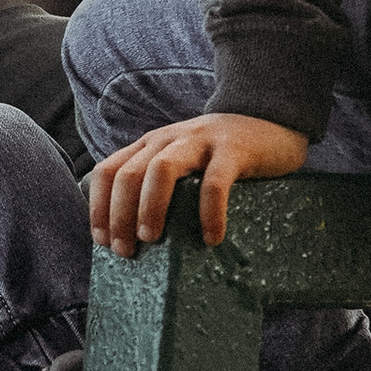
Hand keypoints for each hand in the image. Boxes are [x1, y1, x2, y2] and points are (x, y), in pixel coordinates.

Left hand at [89, 112, 309, 254]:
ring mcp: (201, 140)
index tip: (103, 241)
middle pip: (129, 174)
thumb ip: (159, 184)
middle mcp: (169, 139)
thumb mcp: (182, 163)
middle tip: (125, 250)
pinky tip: (212, 238)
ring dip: (150, 207)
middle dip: (119, 215)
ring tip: (152, 239)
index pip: (108, 171)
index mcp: (151, 145)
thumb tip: (135, 237)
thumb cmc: (221, 157)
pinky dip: (209, 212)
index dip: (99, 206)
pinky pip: (215, 182)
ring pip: (161, 170)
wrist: (272, 121)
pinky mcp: (233, 149)